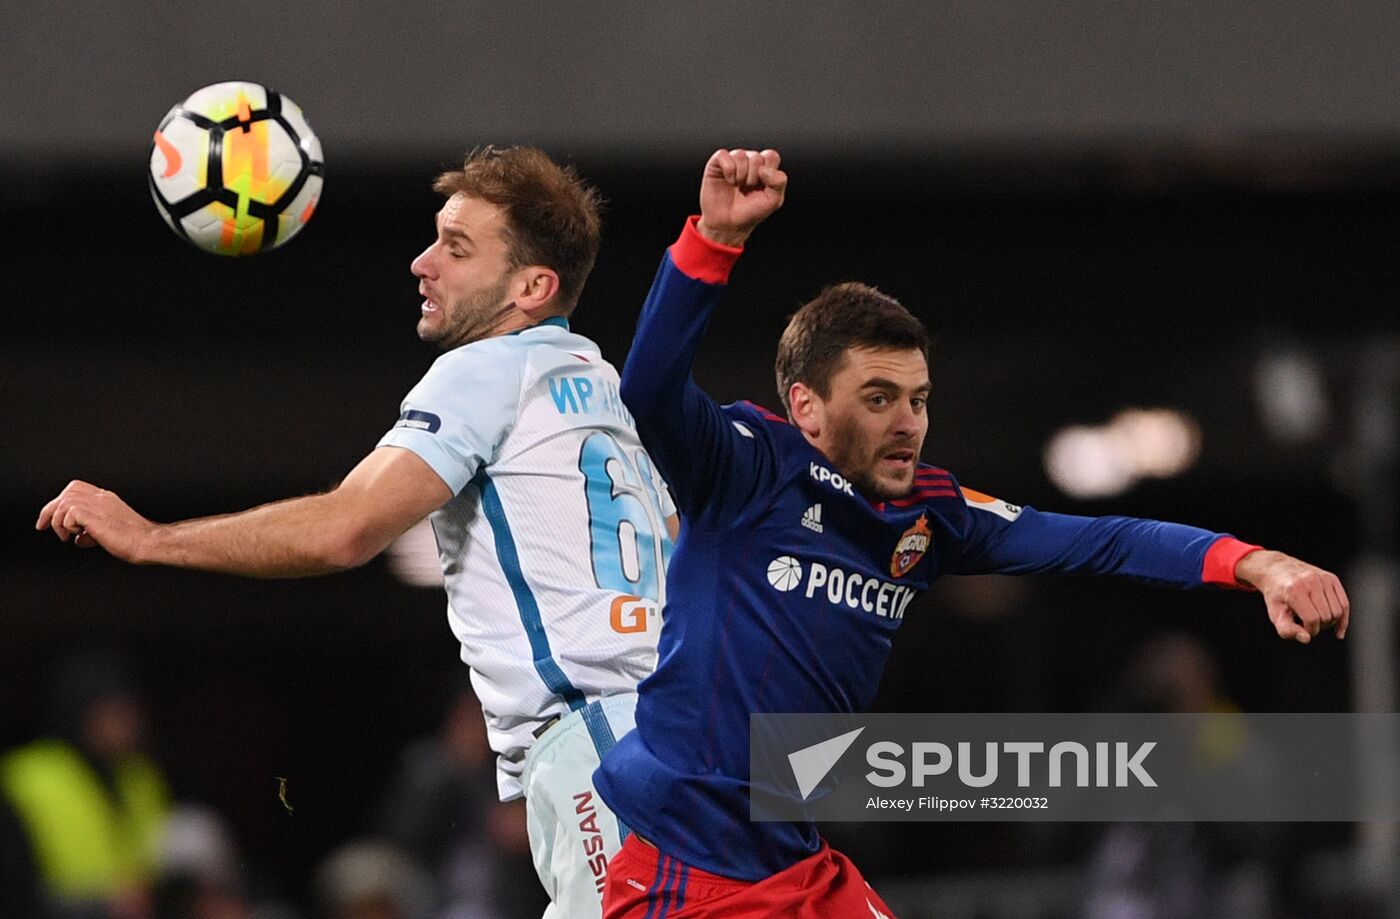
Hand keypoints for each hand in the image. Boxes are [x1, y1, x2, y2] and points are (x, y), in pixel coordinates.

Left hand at [36, 480, 156, 563]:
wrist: (147, 542)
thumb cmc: (135, 540)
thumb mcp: (108, 533)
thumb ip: (92, 532)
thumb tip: (79, 539)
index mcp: (106, 499)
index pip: (76, 490)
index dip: (59, 502)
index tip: (48, 519)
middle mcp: (101, 498)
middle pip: (67, 492)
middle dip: (50, 509)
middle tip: (43, 526)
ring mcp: (98, 504)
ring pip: (64, 502)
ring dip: (59, 522)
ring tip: (67, 536)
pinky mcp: (95, 516)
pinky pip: (69, 514)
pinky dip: (68, 526)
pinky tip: (79, 535)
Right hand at [696, 148, 786, 246]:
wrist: (728, 224)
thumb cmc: (750, 211)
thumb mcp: (773, 200)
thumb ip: (779, 182)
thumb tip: (764, 169)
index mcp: (764, 167)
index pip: (770, 156)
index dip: (768, 171)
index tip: (763, 186)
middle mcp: (749, 161)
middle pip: (756, 158)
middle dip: (753, 178)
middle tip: (747, 190)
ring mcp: (733, 161)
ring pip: (740, 155)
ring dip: (740, 176)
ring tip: (737, 186)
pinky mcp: (716, 163)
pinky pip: (723, 155)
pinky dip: (728, 170)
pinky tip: (728, 181)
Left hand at [1235, 549, 1349, 642]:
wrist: (1277, 571)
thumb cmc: (1277, 595)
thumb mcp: (1275, 614)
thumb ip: (1287, 630)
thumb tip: (1306, 638)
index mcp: (1295, 590)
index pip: (1312, 619)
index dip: (1309, 630)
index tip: (1301, 629)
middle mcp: (1311, 581)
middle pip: (1327, 616)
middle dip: (1319, 626)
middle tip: (1306, 623)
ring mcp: (1323, 578)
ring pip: (1338, 612)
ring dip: (1330, 622)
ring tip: (1315, 619)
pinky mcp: (1332, 578)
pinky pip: (1345, 603)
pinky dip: (1342, 618)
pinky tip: (1338, 628)